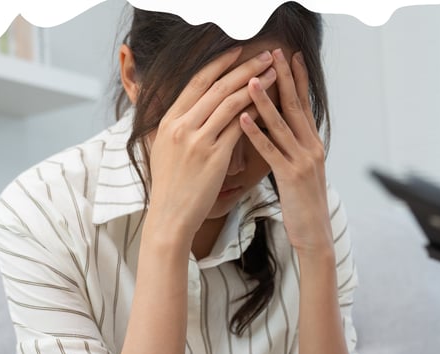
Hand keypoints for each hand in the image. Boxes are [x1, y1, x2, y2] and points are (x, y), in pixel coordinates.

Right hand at [146, 47, 276, 240]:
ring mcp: (197, 140)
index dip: (219, 63)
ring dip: (255, 85)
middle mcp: (181, 125)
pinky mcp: (214, 157)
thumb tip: (191, 110)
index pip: (197, 82)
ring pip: (230, 102)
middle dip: (243, 67)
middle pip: (216, 86)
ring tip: (274, 74)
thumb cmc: (171, 186)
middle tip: (264, 55)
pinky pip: (239, 127)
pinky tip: (269, 105)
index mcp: (169, 120)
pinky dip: (255, 113)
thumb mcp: (165, 149)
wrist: (170, 216)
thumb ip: (178, 126)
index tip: (237, 51)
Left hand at [239, 49, 331, 256]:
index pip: (303, 104)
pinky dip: (256, 132)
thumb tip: (279, 129)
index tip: (289, 56)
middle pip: (295, 105)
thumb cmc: (304, 204)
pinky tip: (243, 118)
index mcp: (313, 144)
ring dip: (265, 99)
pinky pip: (270, 150)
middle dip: (284, 77)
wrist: (315, 233)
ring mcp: (303, 160)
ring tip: (251, 78)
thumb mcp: (302, 170)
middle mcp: (311, 147)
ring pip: (282, 124)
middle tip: (274, 52)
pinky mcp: (290, 176)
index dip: (297, 79)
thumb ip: (293, 147)